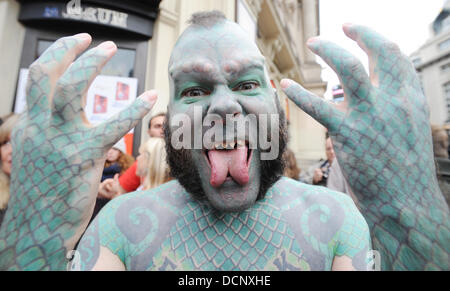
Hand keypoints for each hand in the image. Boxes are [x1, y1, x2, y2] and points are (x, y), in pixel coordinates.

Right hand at [0, 34, 156, 269]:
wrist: (37, 229)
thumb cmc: (43, 194)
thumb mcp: (37, 156)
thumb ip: (47, 132)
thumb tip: (60, 117)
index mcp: (30, 126)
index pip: (38, 78)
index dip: (57, 54)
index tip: (75, 43)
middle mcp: (39, 127)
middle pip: (48, 74)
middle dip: (71, 50)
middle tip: (97, 42)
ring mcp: (59, 140)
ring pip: (71, 89)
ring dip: (91, 64)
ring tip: (110, 50)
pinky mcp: (82, 157)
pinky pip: (113, 125)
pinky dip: (134, 108)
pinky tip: (150, 96)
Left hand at [281, 24, 448, 269]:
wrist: (407, 205)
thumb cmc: (406, 172)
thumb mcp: (411, 131)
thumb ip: (397, 108)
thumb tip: (379, 93)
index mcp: (412, 99)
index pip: (397, 57)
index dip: (377, 40)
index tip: (361, 34)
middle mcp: (395, 101)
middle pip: (378, 51)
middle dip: (359, 32)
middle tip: (341, 25)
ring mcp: (371, 116)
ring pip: (348, 68)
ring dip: (329, 49)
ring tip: (313, 42)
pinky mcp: (348, 135)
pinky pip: (318, 107)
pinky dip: (300, 93)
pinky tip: (286, 85)